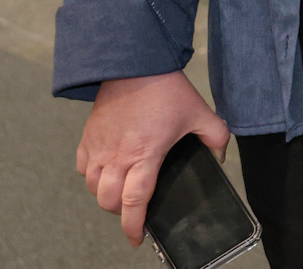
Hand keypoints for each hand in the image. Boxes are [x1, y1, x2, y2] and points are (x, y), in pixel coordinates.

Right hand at [76, 71, 229, 246]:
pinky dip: (91, 175)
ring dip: (105, 195)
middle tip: (134, 209)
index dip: (134, 226)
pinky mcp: (87, 137)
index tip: (137, 239)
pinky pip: (82, 167)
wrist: (134, 62)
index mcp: (145, 155)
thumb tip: (220, 156)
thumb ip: (216, 136)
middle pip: (108, 202)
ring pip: (93, 187)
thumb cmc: (166, 89)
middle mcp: (117, 156)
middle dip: (120, 213)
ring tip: (122, 189)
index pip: (134, 202)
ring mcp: (98, 147)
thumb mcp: (200, 112)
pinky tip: (106, 169)